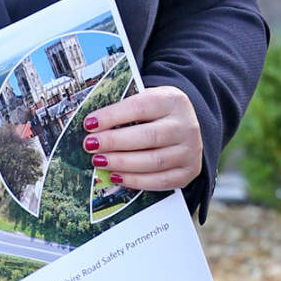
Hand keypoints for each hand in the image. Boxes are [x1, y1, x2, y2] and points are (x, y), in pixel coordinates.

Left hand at [85, 85, 202, 191]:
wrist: (187, 126)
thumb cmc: (159, 112)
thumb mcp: (149, 99)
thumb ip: (126, 109)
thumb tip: (93, 125)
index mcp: (174, 101)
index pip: (140, 107)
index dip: (113, 116)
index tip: (90, 124)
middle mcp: (186, 125)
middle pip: (148, 136)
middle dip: (114, 142)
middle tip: (90, 145)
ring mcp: (190, 150)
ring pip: (153, 161)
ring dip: (121, 163)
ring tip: (99, 161)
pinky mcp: (188, 171)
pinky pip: (160, 181)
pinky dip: (135, 181)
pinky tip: (116, 176)